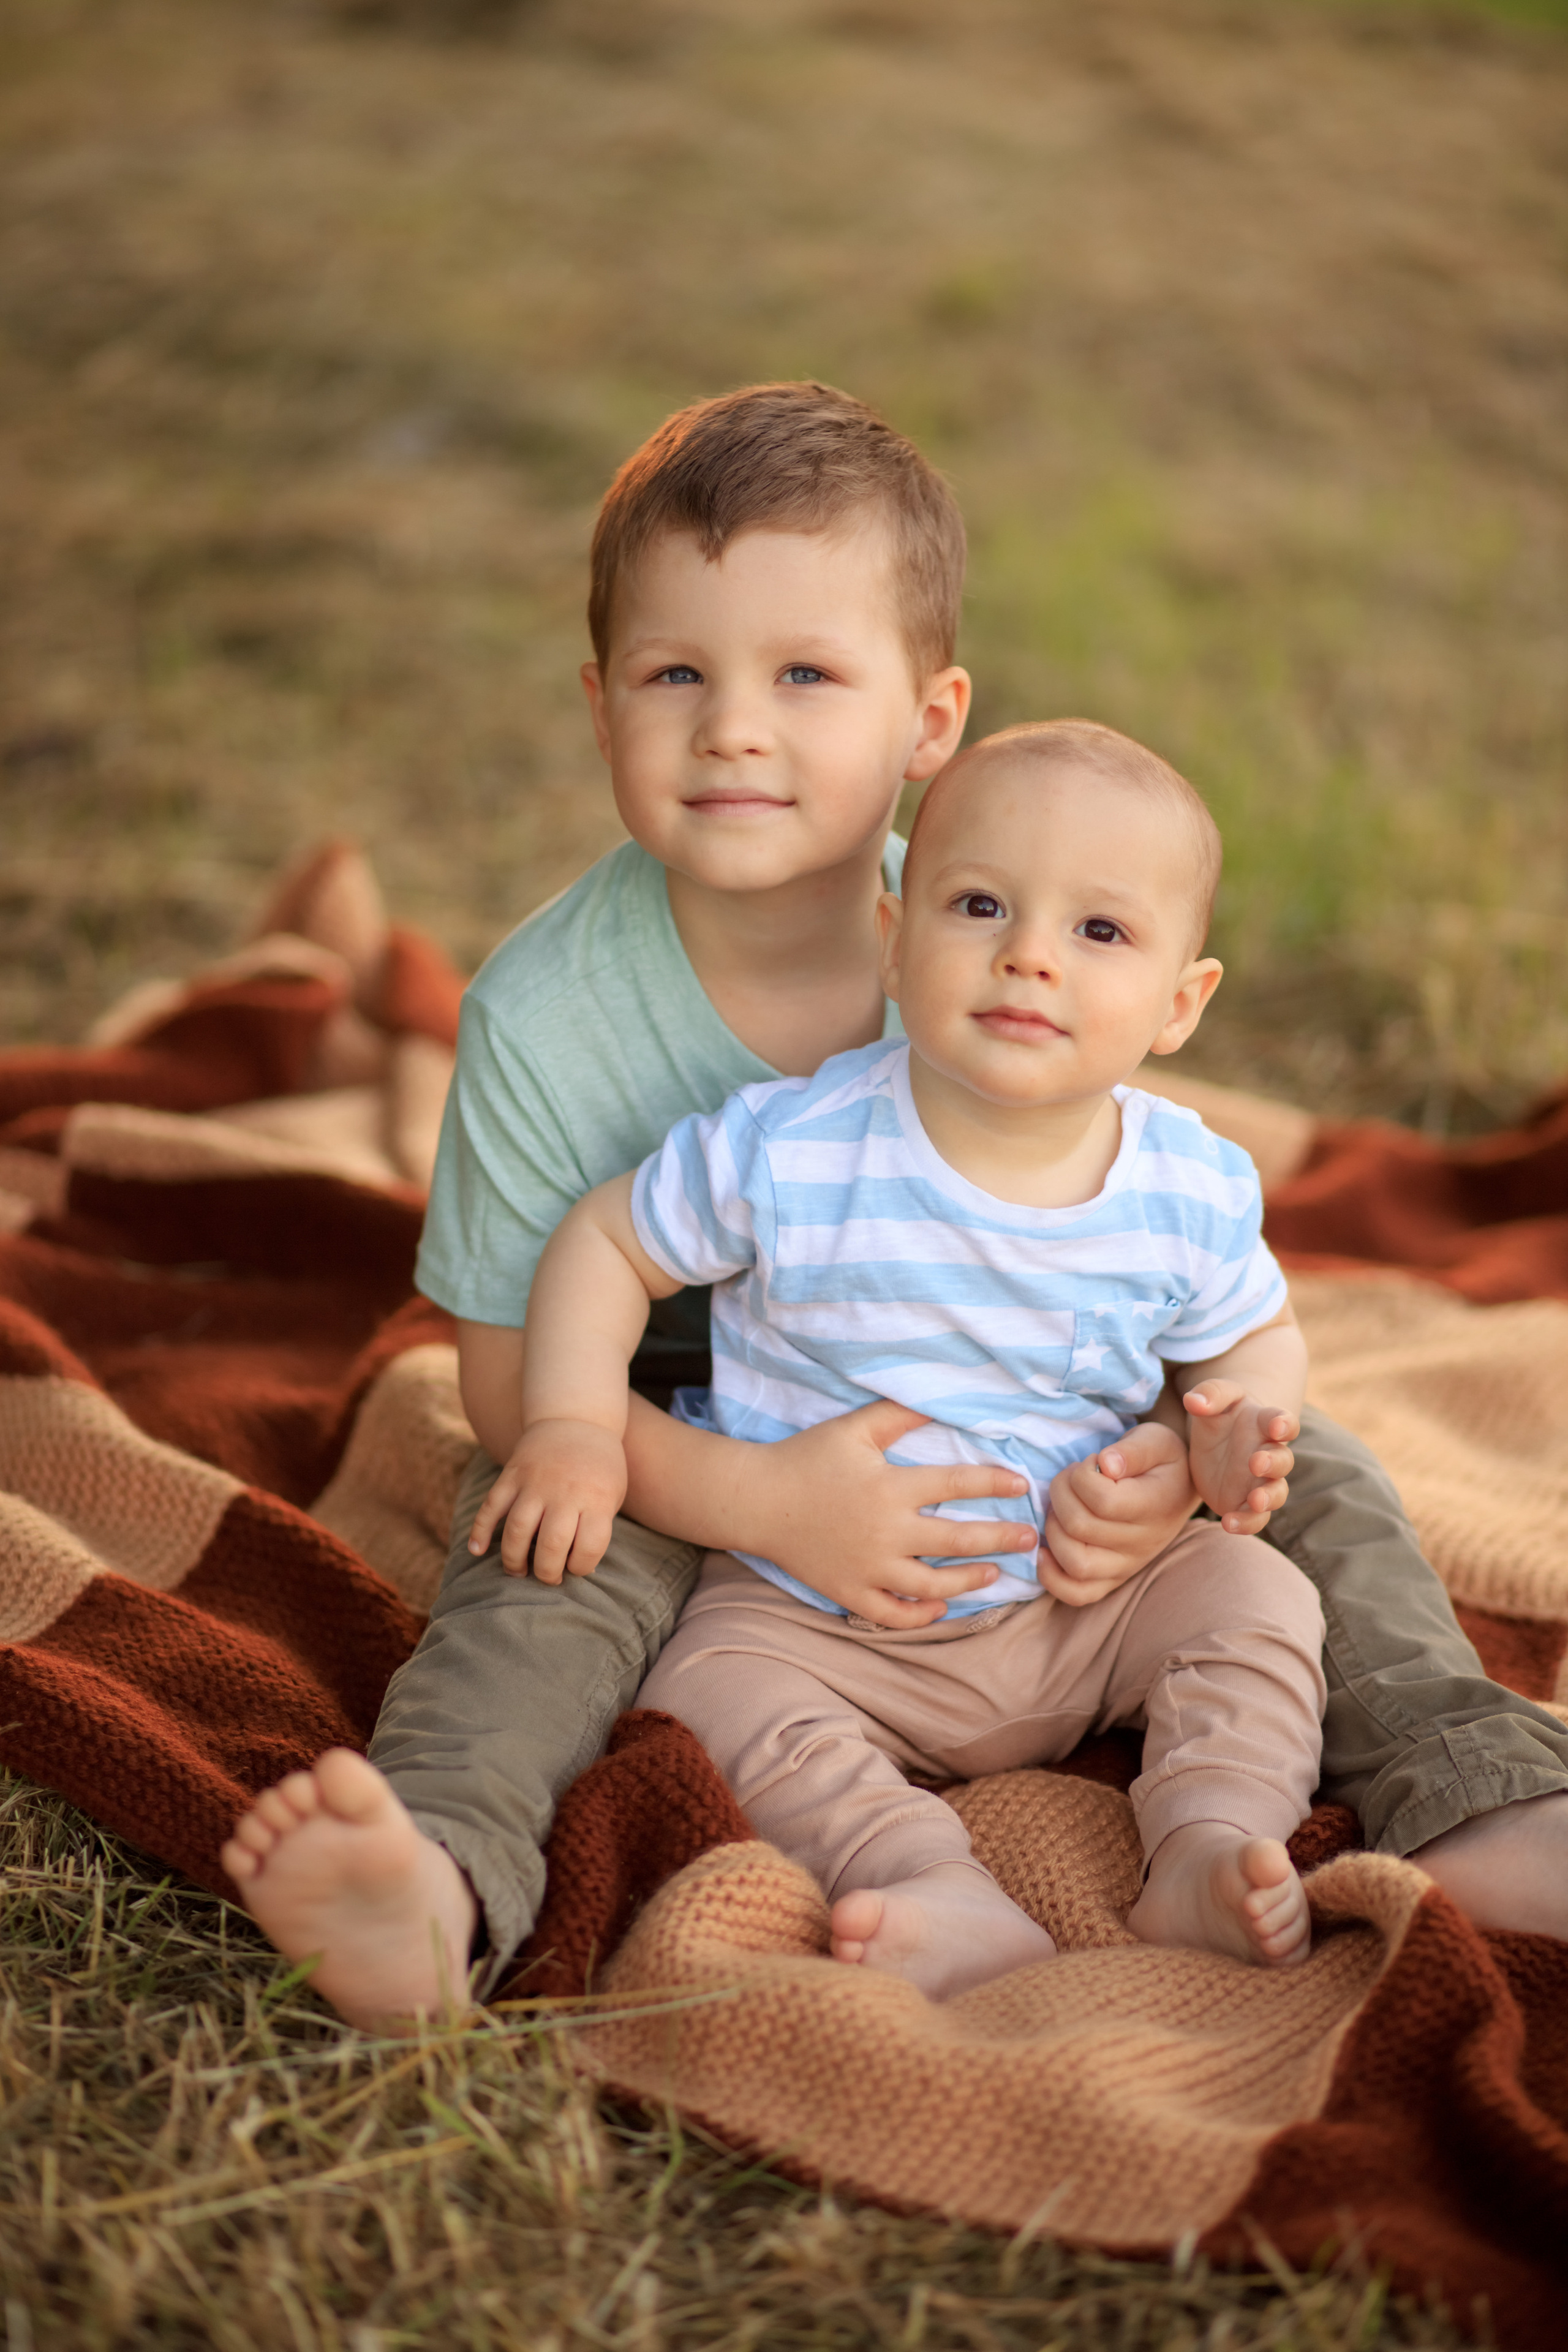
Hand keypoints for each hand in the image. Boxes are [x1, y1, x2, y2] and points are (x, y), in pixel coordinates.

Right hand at [468, 1418, 626, 1581]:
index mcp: (596, 1498)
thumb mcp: (612, 1493)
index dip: (582, 1567)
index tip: (577, 1568)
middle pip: (551, 1544)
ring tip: (518, 1572)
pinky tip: (477, 1550)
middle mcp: (564, 1491)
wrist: (577, 1419)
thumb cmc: (599, 1467)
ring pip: (517, 1530)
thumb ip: (597, 1526)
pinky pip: (491, 1506)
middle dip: (547, 1572)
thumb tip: (578, 1567)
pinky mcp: (512, 1474)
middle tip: (548, 1577)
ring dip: (514, 1559)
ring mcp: (535, 1482)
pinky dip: (480, 1530)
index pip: (589, 1547)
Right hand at [745, 1400, 1038, 1629]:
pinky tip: (940, 1605)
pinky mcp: (850, 1593)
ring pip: (932, 1585)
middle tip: (1029, 1539)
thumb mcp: (854, 1428)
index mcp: (890, 1488)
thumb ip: (900, 1414)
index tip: (1020, 1485)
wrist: (755, 1501)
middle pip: (957, 1541)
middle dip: (1000, 1539)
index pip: (957, 1484)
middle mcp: (885, 1532)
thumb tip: (941, 1400)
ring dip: (970, 1581)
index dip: (994, 1483)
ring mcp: (868, 1568)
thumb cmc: (806, 1458)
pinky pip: (894, 1614)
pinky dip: (921, 1614)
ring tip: (994, 1574)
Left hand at [1040, 1421, 1198, 1605]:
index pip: (1103, 1501)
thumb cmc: (1160, 1460)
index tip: (1090, 1462)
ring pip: (1075, 1562)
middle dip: (1061, 1493)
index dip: (1082, 1476)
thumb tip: (1105, 1464)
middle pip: (1080, 1528)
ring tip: (1062, 1505)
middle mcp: (1143, 1543)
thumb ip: (1132, 1449)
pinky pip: (1077, 1594)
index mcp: (1156, 1507)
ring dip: (1053, 1527)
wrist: (1177, 1488)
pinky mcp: (1113, 1579)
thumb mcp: (1155, 1439)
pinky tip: (1044, 1549)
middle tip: (1071, 1477)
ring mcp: (1127, 1566)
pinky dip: (1052, 1576)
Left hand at [1182, 1381, 1297, 1533]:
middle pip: (1283, 1460)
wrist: (1213, 1444)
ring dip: (1269, 1497)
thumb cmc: (1220, 1415)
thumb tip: (1192, 1400)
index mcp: (1264, 1423)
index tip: (1277, 1427)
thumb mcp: (1214, 1397)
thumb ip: (1209, 1393)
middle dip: (1274, 1462)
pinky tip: (1228, 1524)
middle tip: (1257, 1462)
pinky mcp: (1247, 1503)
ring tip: (1255, 1500)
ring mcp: (1260, 1481)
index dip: (1284, 1424)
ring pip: (1277, 1493)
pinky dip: (1247, 1523)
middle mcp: (1269, 1453)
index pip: (1283, 1422)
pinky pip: (1256, 1518)